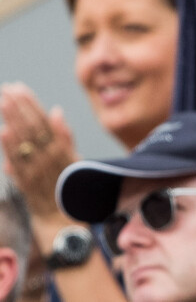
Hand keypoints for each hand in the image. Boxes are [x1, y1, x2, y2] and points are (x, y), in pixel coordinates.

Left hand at [0, 82, 76, 218]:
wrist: (64, 222)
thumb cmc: (70, 188)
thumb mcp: (74, 159)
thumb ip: (64, 136)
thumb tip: (56, 111)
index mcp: (62, 149)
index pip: (43, 120)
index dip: (31, 104)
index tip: (19, 88)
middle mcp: (50, 157)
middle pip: (32, 127)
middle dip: (18, 107)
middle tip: (6, 89)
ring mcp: (38, 171)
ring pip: (24, 141)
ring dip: (12, 120)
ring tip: (2, 102)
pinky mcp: (27, 185)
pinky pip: (18, 162)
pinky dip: (10, 148)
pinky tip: (3, 132)